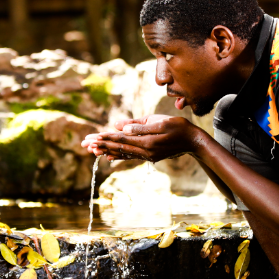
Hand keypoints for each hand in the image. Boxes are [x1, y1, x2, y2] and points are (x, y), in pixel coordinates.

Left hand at [81, 115, 202, 162]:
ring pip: (123, 152)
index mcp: (147, 142)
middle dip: (101, 144)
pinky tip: (110, 157)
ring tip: (92, 150)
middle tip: (84, 143)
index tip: (91, 137)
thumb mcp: (161, 122)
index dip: (105, 137)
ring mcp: (148, 155)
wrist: (194, 141)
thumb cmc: (179, 127)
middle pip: (119, 147)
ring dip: (107, 150)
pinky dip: (119, 155)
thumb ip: (140, 126)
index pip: (121, 139)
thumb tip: (121, 127)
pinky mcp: (150, 155)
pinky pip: (130, 156)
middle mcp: (145, 151)